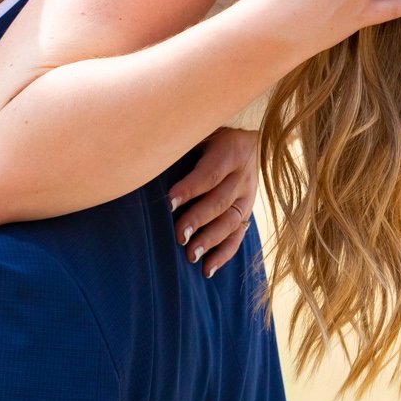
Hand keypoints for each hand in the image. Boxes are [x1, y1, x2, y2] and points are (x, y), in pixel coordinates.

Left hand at [167, 126, 258, 275]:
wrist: (252, 138)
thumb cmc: (210, 133)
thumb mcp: (201, 130)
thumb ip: (184, 143)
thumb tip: (148, 157)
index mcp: (231, 151)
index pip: (210, 174)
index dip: (190, 189)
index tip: (169, 203)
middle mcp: (243, 176)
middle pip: (220, 201)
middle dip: (198, 220)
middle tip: (180, 236)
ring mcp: (248, 196)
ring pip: (231, 222)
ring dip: (210, 241)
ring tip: (191, 256)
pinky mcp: (248, 212)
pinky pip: (238, 236)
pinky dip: (223, 254)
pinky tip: (207, 270)